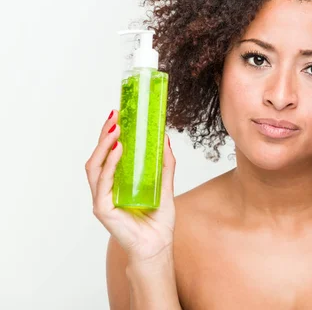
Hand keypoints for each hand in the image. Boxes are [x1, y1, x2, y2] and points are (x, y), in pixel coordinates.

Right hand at [84, 109, 176, 262]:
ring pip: (95, 167)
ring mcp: (102, 199)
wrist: (158, 246)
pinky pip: (103, 183)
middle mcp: (106, 189)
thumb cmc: (158, 221)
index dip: (110, 134)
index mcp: (117, 183)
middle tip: (115, 115)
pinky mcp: (103, 209)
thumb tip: (165, 138)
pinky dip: (109, 165)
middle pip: (98, 156)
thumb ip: (164, 164)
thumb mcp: (165, 185)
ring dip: (104, 146)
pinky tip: (118, 151)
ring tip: (115, 129)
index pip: (108, 154)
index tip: (118, 114)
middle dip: (104, 135)